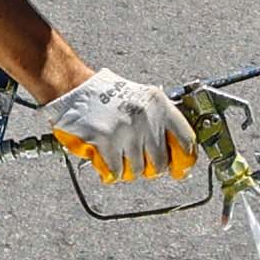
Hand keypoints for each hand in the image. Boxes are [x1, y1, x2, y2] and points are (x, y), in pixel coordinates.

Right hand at [19, 68, 191, 179]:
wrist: (74, 87)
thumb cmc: (105, 94)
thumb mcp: (142, 99)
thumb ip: (160, 122)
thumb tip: (178, 152)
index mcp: (159, 105)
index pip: (185, 140)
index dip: (185, 160)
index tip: (181, 169)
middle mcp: (146, 117)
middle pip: (160, 162)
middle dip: (149, 166)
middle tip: (137, 159)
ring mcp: (126, 130)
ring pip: (137, 170)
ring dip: (127, 167)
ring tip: (117, 152)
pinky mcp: (106, 142)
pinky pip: (116, 172)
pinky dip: (110, 170)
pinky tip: (106, 157)